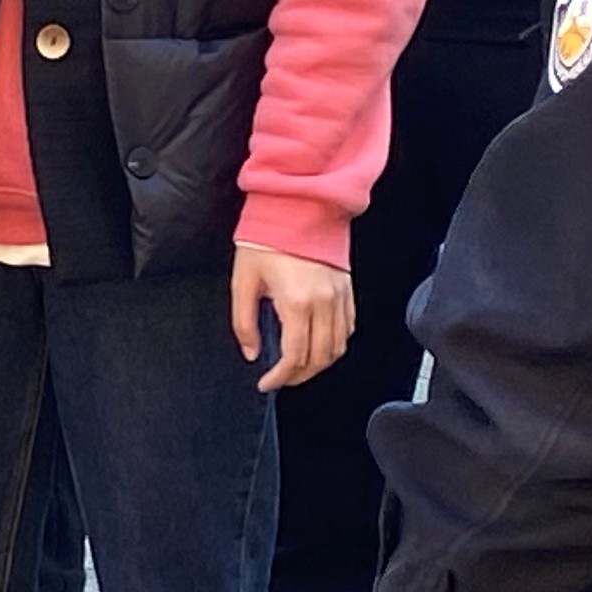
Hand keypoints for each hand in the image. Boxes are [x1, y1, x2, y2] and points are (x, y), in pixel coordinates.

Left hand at [234, 245, 354, 387]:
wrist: (294, 207)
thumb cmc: (265, 240)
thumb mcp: (243, 282)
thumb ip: (244, 322)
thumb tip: (252, 353)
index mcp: (296, 302)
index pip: (295, 357)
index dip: (280, 377)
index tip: (266, 383)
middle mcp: (324, 303)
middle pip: (320, 358)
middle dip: (299, 376)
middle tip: (280, 379)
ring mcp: (340, 296)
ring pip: (339, 347)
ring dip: (319, 364)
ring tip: (298, 367)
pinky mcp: (348, 288)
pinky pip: (349, 327)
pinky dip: (336, 344)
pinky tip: (318, 345)